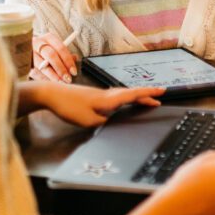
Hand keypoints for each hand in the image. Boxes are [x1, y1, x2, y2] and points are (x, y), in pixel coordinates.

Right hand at [30, 32, 77, 82]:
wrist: (26, 49)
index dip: (68, 61)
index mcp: (48, 38)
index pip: (60, 48)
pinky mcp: (25, 63)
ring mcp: (29, 53)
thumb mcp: (56, 48)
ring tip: (60, 83)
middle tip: (68, 79)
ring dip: (53, 76)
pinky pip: (35, 73)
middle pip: (51, 56)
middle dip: (61, 69)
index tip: (74, 72)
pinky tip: (51, 84)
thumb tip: (75, 58)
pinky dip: (44, 79)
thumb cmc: (47, 50)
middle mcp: (38, 43)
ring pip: (42, 66)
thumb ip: (65, 54)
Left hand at [41, 84, 164, 127]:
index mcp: (109, 99)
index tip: (162, 91)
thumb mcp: (88, 121)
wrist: (52, 94)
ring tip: (145, 102)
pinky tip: (123, 104)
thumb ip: (103, 123)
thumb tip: (113, 123)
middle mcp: (107, 94)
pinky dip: (125, 99)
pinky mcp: (94, 97)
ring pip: (123, 94)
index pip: (133, 95)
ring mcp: (100, 94)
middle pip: (131, 93)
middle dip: (146, 96)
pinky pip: (116, 97)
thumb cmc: (69, 106)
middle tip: (159, 98)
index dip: (148, 94)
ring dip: (136, 97)